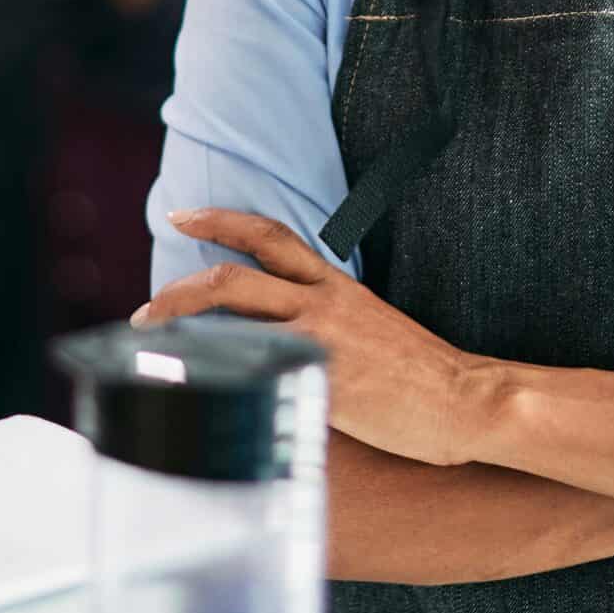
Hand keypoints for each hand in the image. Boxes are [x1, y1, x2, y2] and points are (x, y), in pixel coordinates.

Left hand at [138, 208, 480, 465]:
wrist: (465, 397)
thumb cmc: (421, 371)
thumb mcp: (371, 326)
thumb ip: (328, 321)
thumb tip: (285, 332)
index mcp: (336, 286)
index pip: (270, 236)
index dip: (222, 221)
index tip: (184, 215)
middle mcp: (323, 304)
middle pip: (234, 278)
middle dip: (180, 290)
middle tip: (148, 306)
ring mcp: (320, 342)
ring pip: (235, 317)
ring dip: (185, 326)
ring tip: (154, 345)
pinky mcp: (321, 382)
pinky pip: (258, 370)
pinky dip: (222, 374)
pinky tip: (198, 389)